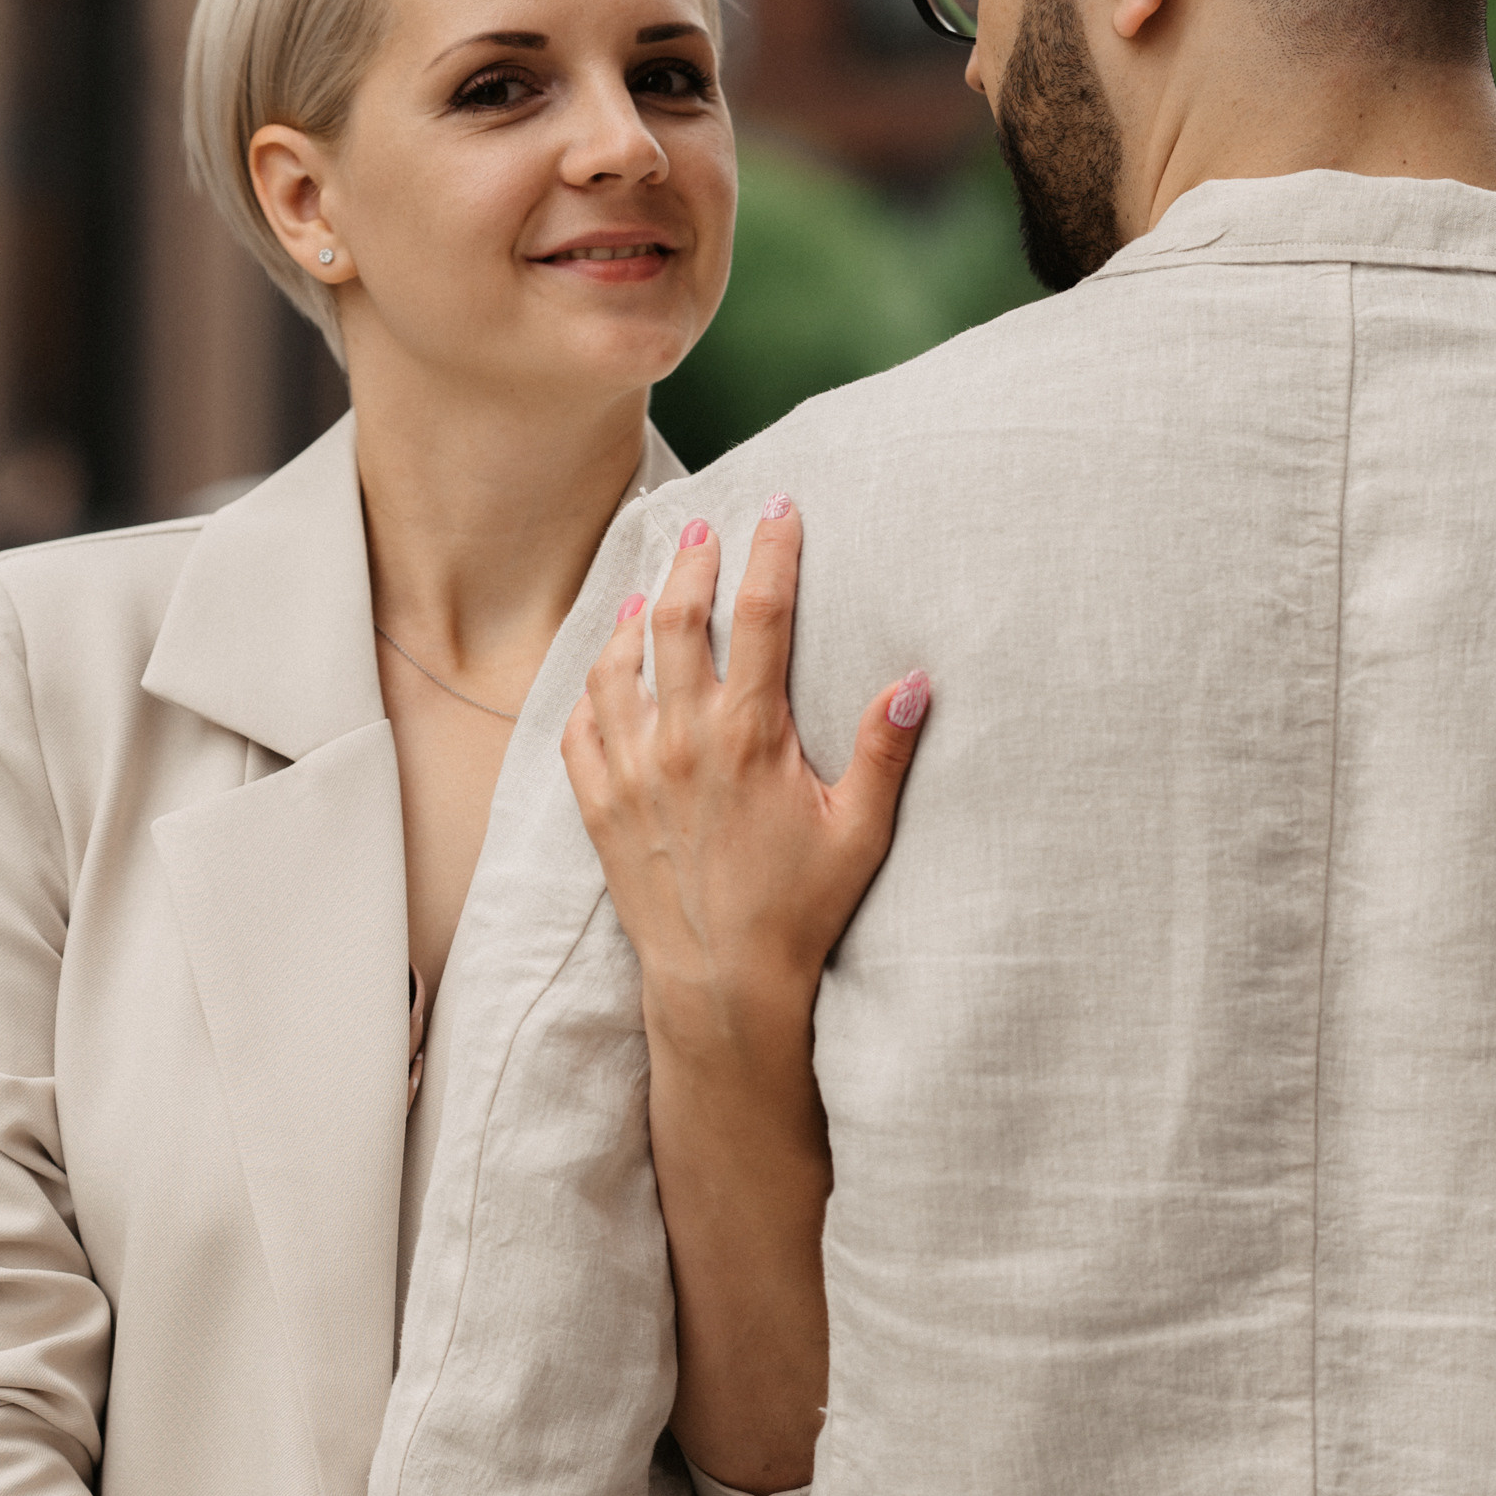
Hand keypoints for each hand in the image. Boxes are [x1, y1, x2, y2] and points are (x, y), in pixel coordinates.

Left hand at [562, 498, 928, 1054]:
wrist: (721, 983)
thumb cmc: (800, 911)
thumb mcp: (859, 832)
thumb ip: (883, 751)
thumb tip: (915, 681)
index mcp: (749, 736)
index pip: (762, 615)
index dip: (771, 553)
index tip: (777, 511)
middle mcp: (681, 741)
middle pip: (676, 622)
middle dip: (691, 564)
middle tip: (702, 531)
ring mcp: (632, 772)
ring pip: (617, 667)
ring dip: (633, 620)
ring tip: (649, 594)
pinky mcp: (600, 807)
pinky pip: (579, 729)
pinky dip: (591, 690)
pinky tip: (606, 675)